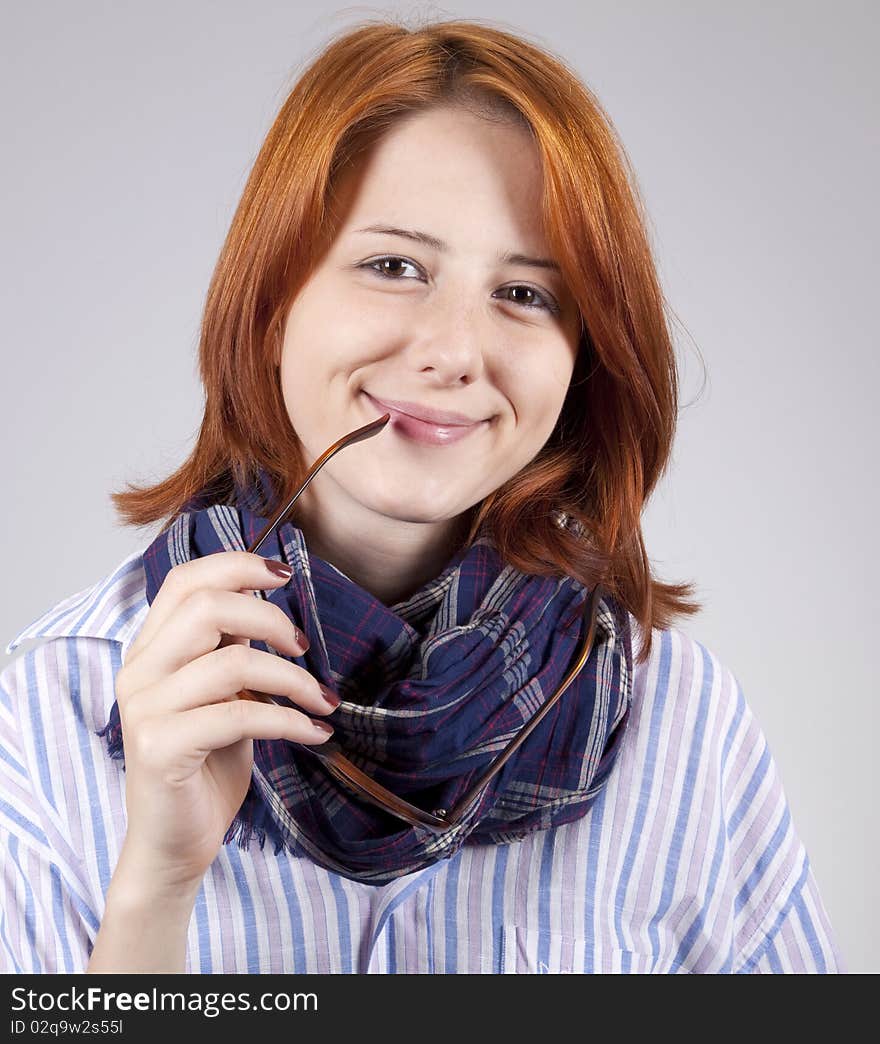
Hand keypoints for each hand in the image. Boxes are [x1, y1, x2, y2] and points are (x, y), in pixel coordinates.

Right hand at [112, 550, 335, 894]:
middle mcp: (138, 671)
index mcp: (149, 650)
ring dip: (292, 679)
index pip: (184, 580)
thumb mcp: (222, 694)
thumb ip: (230, 649)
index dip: (237, 565)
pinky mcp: (160, 748)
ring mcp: (144, 709)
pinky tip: (315, 733)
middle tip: (305, 647)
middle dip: (271, 619)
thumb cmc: (205, 764)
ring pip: (232, 662)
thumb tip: (264, 601)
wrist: (174, 844)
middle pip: (208, 607)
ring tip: (321, 700)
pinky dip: (289, 721)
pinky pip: (239, 716)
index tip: (285, 575)